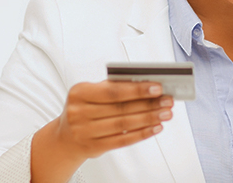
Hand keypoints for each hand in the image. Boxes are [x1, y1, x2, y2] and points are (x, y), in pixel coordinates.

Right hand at [31, 80, 173, 182]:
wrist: (65, 138)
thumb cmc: (83, 110)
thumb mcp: (89, 95)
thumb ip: (112, 88)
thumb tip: (144, 84)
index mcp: (79, 93)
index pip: (112, 91)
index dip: (136, 89)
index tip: (157, 87)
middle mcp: (79, 113)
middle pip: (121, 108)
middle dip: (149, 104)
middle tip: (167, 100)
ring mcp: (85, 131)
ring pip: (124, 124)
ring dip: (149, 118)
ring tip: (165, 113)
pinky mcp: (94, 147)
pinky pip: (122, 140)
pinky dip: (141, 133)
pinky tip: (154, 127)